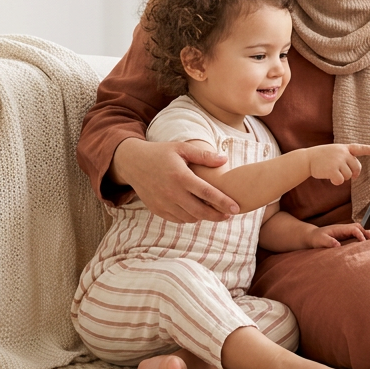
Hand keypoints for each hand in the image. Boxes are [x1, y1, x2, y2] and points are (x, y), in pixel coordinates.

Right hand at [110, 137, 235, 222]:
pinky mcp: (157, 210)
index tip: (236, 208)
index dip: (223, 202)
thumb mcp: (181, 148)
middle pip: (200, 211)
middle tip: (229, 215)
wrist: (133, 163)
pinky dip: (189, 217)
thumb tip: (224, 160)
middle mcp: (172, 192)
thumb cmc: (161, 153)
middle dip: (217, 215)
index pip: (207, 193)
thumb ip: (204, 156)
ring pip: (189, 218)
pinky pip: (178, 219)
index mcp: (180, 176)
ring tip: (213, 211)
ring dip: (203, 217)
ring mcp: (163, 203)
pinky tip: (196, 211)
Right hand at [305, 143, 369, 184]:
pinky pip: (341, 181)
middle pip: (357, 168)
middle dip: (352, 173)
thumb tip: (354, 174)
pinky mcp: (332, 170)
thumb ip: (346, 158)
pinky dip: (336, 182)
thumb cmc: (323, 157)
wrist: (307, 159)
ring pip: (348, 176)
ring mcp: (337, 161)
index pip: (361, 148)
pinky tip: (330, 177)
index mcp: (345, 148)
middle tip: (345, 174)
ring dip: (341, 177)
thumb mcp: (335, 152)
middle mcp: (343, 153)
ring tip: (332, 171)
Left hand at [306, 222, 369, 248]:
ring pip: (361, 230)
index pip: (354, 229)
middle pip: (360, 227)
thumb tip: (338, 245)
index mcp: (340, 228)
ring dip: (369, 234)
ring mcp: (346, 232)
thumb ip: (328, 242)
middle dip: (369, 233)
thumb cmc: (316, 238)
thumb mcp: (320, 240)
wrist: (312, 236)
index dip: (360, 234)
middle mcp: (345, 229)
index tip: (364, 242)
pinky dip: (366, 237)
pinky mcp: (346, 236)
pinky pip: (358, 235)